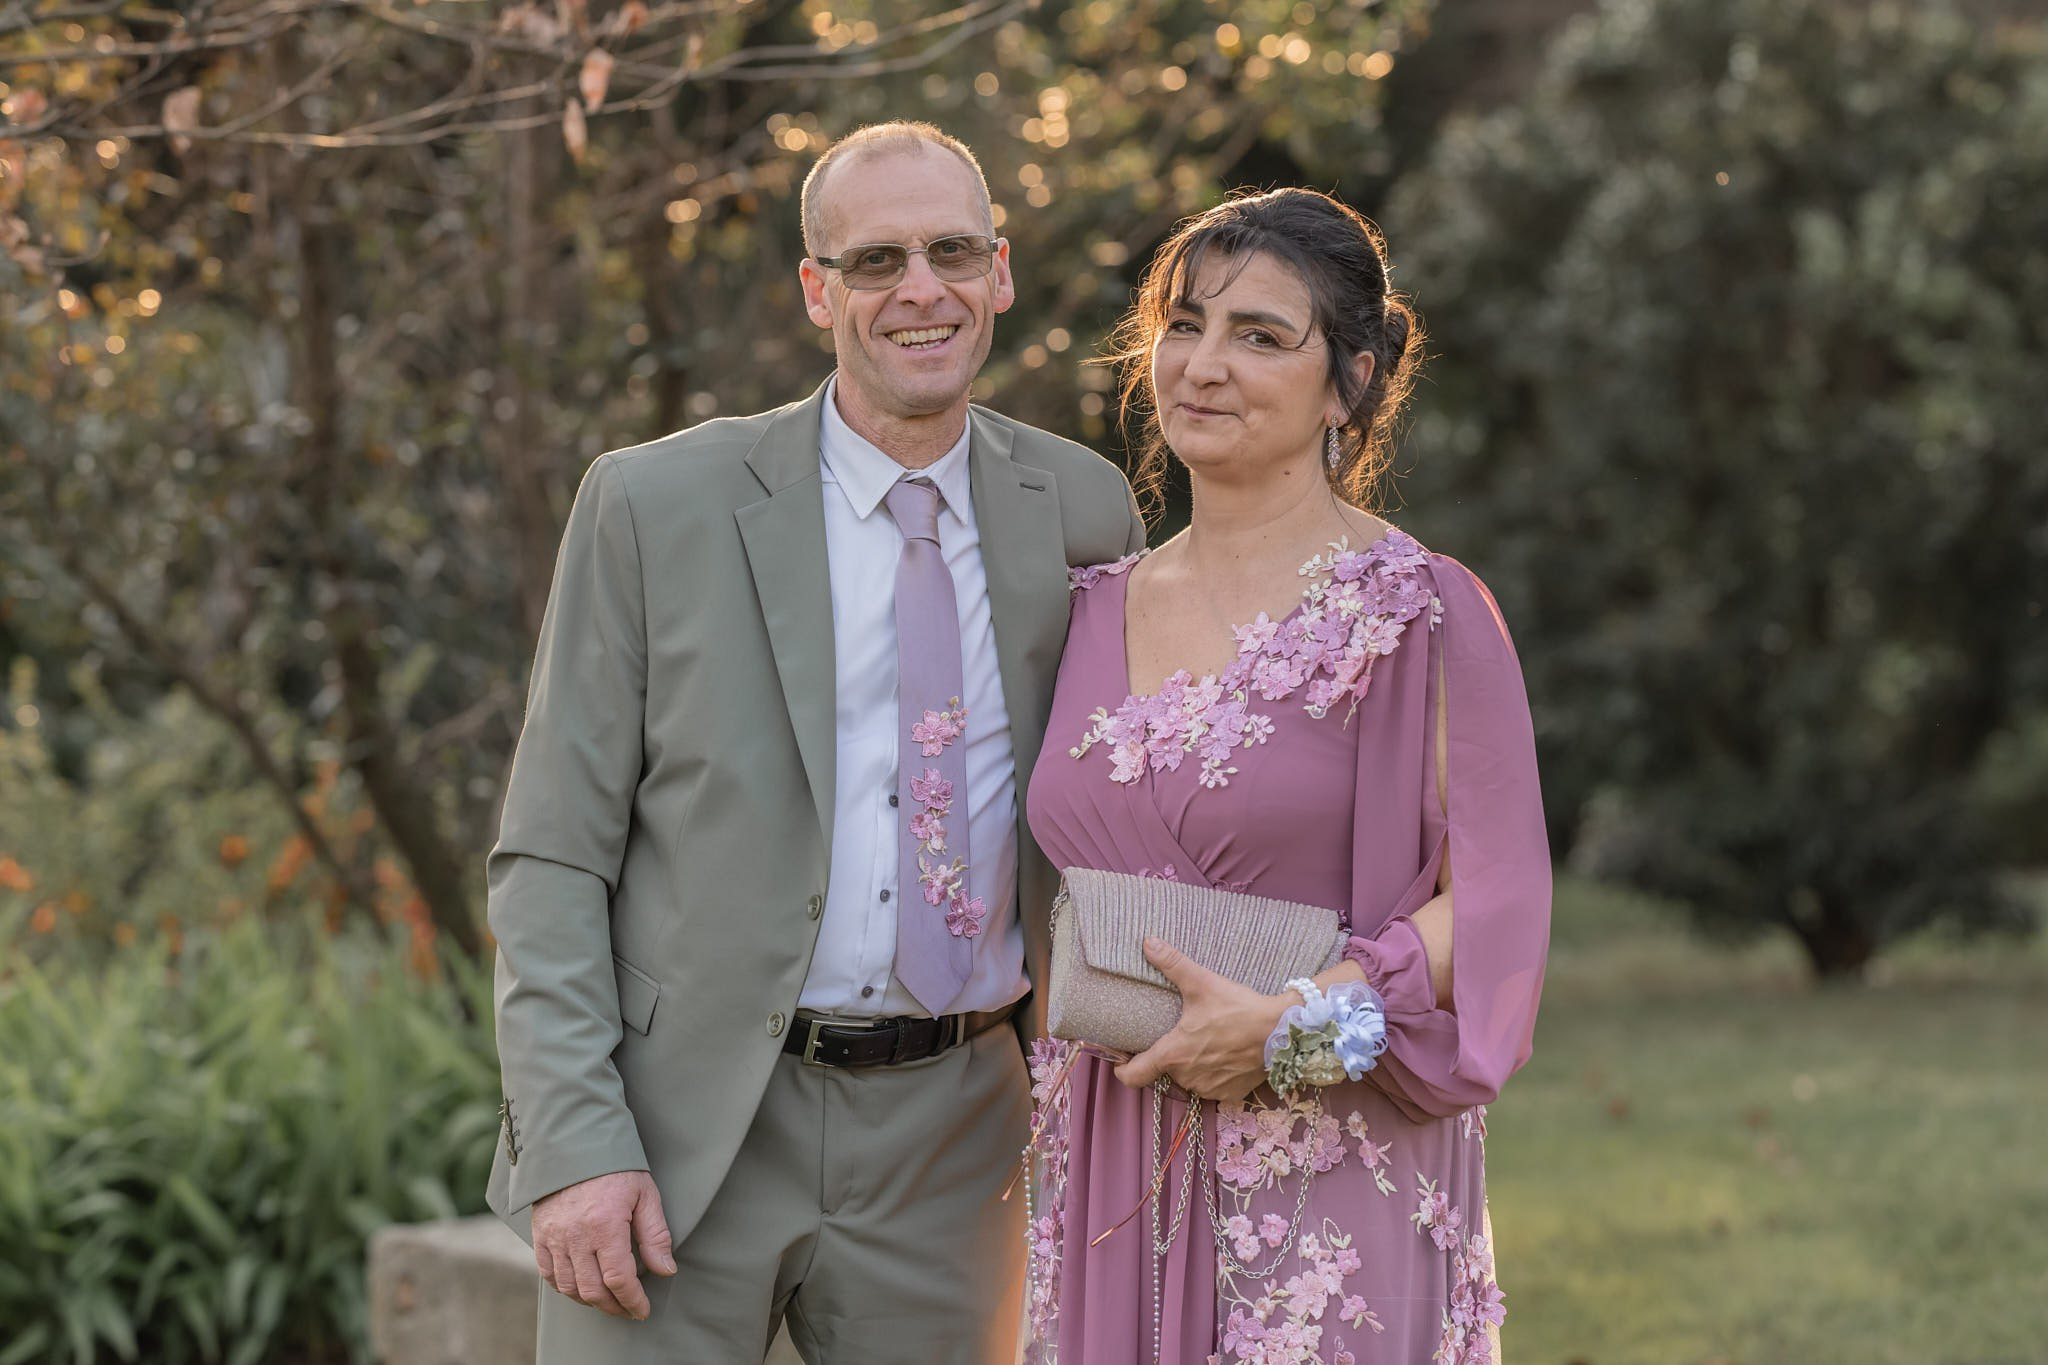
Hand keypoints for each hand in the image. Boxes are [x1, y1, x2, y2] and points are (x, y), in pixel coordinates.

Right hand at [531, 1170, 676, 1319]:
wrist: (574, 1143)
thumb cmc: (615, 1167)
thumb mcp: (645, 1194)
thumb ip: (655, 1235)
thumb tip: (666, 1271)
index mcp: (605, 1225)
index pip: (619, 1279)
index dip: (632, 1301)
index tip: (642, 1310)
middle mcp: (576, 1236)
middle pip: (593, 1290)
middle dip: (614, 1306)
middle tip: (628, 1309)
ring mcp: (554, 1237)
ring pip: (569, 1287)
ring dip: (590, 1301)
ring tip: (608, 1301)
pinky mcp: (540, 1234)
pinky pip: (548, 1273)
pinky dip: (565, 1287)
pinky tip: (581, 1288)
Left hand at [1114, 937, 1288, 1101]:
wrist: (1280, 1031)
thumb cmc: (1238, 1009)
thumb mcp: (1202, 983)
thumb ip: (1173, 963)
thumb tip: (1148, 942)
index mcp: (1173, 1054)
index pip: (1134, 1076)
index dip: (1123, 1070)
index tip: (1121, 1061)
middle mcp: (1187, 1077)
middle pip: (1165, 1071)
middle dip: (1169, 1056)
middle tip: (1181, 1034)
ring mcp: (1209, 1089)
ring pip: (1189, 1079)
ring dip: (1192, 1065)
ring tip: (1205, 1043)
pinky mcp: (1230, 1094)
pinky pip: (1212, 1086)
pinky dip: (1213, 1074)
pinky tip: (1223, 1056)